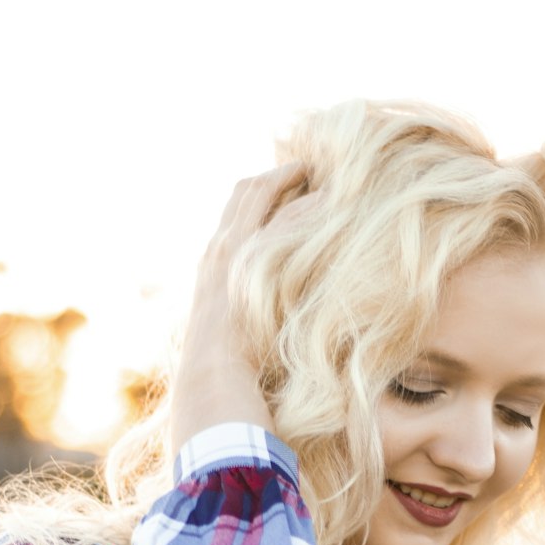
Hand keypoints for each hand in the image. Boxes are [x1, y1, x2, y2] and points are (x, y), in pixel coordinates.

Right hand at [169, 163, 309, 457]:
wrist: (215, 379)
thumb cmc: (225, 373)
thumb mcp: (234, 340)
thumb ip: (249, 322)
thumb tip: (267, 336)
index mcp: (213, 265)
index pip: (234, 215)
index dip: (259, 195)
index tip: (285, 187)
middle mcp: (219, 249)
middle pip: (245, 191)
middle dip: (276, 174)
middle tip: (307, 165)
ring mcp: (232, 247)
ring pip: (261, 191)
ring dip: (292, 177)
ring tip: (324, 171)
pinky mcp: (250, 255)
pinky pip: (281, 214)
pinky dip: (303, 198)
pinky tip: (331, 194)